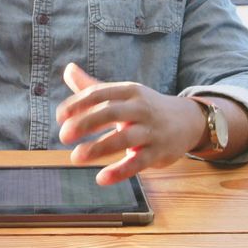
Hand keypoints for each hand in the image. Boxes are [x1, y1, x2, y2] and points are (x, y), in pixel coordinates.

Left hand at [55, 63, 204, 184]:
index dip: (78, 104)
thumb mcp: (122, 94)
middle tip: (63, 135)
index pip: (99, 94)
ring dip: (99, 148)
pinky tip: (101, 178)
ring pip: (124, 139)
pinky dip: (120, 171)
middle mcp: (140, 108)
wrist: (187, 121)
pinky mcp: (158, 153)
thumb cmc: (145, 107)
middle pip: (111, 113)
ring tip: (76, 157)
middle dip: (86, 123)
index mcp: (129, 91)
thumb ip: (93, 86)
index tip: (60, 117)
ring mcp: (151, 131)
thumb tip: (67, 69)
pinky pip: (138, 163)